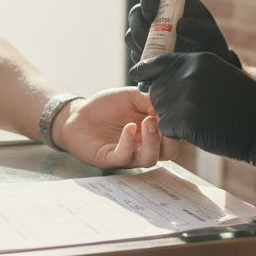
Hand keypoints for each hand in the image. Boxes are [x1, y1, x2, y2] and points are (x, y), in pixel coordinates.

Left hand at [54, 87, 179, 167]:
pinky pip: (124, 157)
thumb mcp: (131, 97)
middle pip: (168, 152)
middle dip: (170, 139)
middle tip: (161, 120)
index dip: (178, 126)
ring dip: (152, 141)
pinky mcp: (110, 159)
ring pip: (149, 159)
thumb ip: (149, 99)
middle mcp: (143, 146)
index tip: (174, 110)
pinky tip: (129, 128)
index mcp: (152, 132)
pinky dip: (129, 142)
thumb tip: (166, 101)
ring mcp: (128, 155)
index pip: (175, 135)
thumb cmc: (106, 107)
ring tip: (148, 121)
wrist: (78, 115)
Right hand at [126, 0, 240, 67]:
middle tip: (150, 42)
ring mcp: (147, 29)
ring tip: (153, 56)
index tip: (151, 14)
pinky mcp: (143, 46)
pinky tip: (152, 64)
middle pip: (136, 12)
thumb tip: (180, 25)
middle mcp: (156, 12)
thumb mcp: (208, 35)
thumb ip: (197, 29)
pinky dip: (140, 57)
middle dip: (139, 28)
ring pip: (131, 33)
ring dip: (138, 45)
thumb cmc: (208, 41)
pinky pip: (133, 50)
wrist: (205, 60)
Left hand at [130, 52, 255, 167]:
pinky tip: (196, 131)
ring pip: (159, 110)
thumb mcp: (219, 75)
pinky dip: (176, 133)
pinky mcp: (184, 118)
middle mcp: (188, 73)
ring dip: (171, 119)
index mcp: (197, 60)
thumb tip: (160, 80)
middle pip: (156, 89)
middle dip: (164, 102)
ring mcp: (185, 95)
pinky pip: (166, 127)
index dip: (147, 70)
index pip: (159, 61)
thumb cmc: (246, 104)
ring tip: (197, 120)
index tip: (137, 75)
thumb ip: (191, 74)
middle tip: (187, 113)